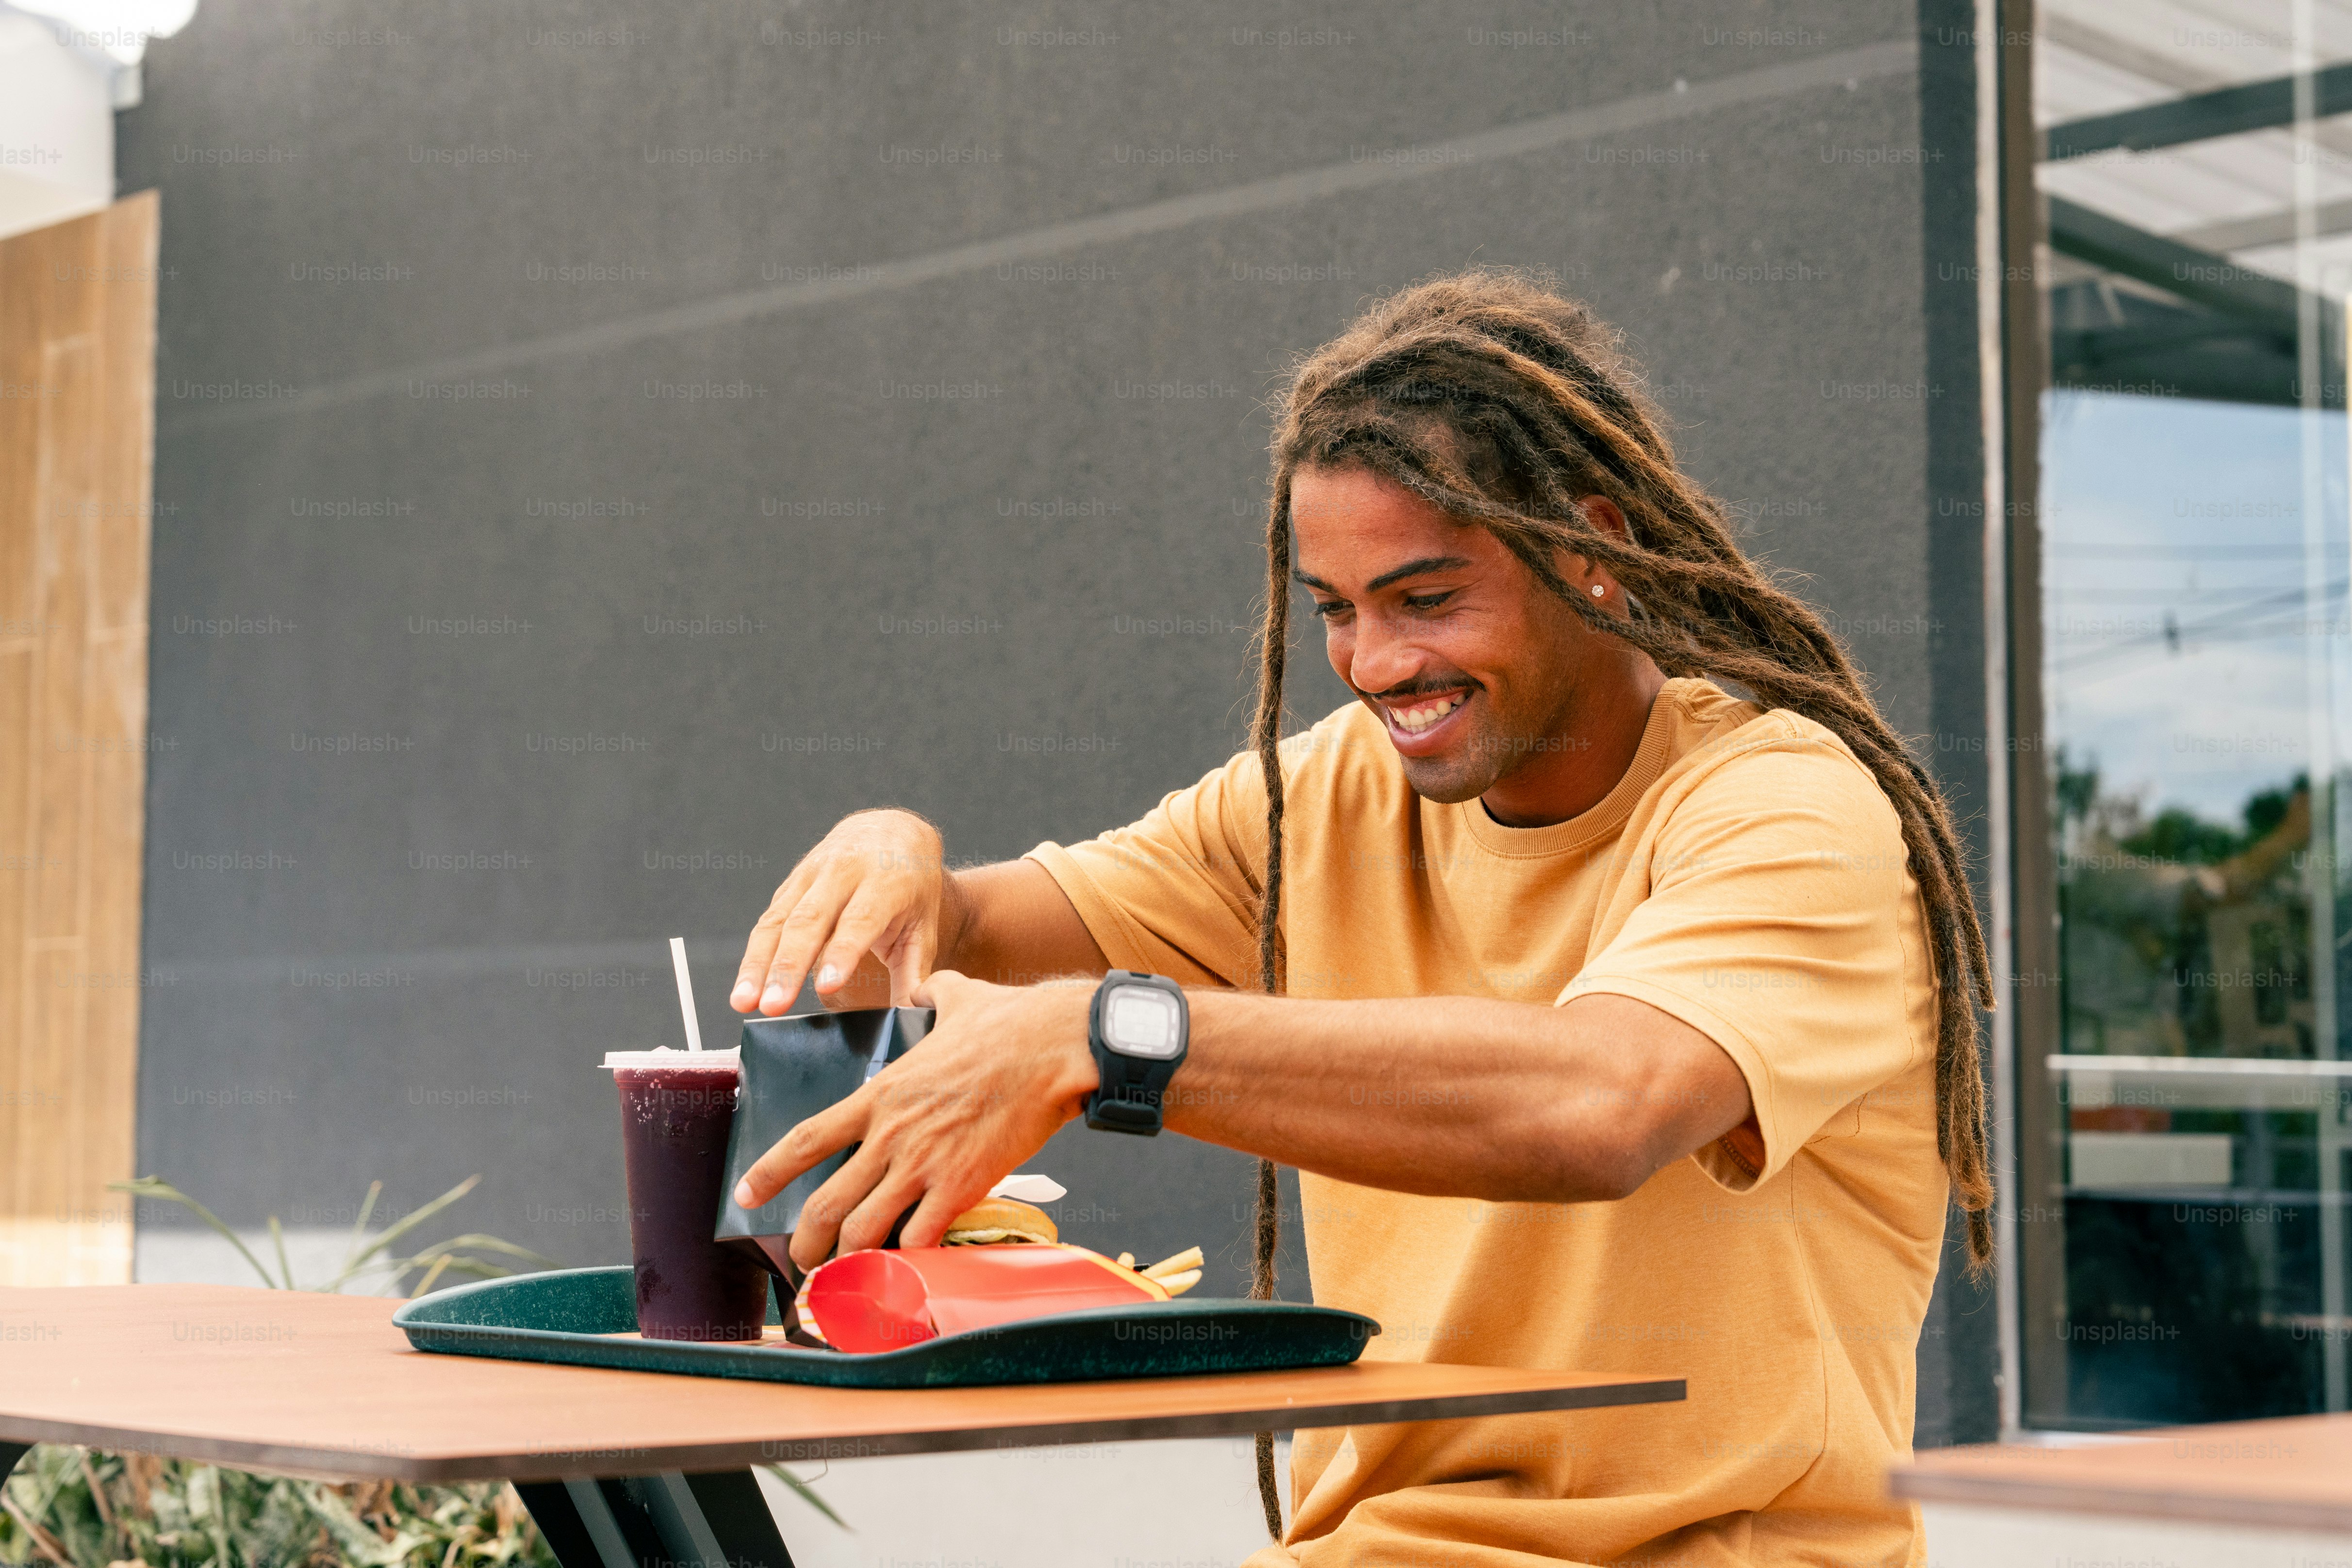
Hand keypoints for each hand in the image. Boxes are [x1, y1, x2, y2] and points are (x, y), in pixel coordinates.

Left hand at [729, 971, 1098, 1269]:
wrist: (1053, 1047)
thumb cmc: (1011, 1023)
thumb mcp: (957, 996)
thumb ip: (933, 994)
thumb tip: (929, 989)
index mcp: (882, 1094)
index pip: (806, 1139)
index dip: (769, 1172)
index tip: (747, 1193)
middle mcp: (891, 1134)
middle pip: (826, 1203)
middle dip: (807, 1242)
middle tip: (804, 1259)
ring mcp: (924, 1163)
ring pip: (864, 1230)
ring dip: (850, 1260)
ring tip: (849, 1275)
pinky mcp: (961, 1186)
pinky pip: (920, 1238)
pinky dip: (910, 1258)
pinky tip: (910, 1266)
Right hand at [732, 809, 948, 1013]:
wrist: (891, 832)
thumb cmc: (911, 888)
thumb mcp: (922, 925)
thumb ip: (914, 973)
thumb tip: (912, 1015)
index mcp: (885, 881)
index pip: (860, 920)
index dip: (842, 953)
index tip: (826, 987)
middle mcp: (844, 872)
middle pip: (810, 921)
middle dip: (788, 966)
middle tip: (773, 1006)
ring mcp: (812, 874)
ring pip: (779, 920)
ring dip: (758, 963)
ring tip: (743, 1001)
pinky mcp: (791, 883)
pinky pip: (769, 920)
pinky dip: (754, 954)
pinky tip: (746, 985)